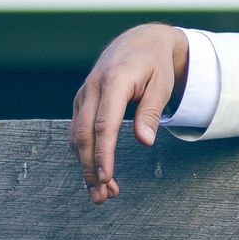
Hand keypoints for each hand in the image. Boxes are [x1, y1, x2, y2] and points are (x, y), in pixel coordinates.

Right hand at [69, 23, 187, 202]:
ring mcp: (83, 94)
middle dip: (90, 169)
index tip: (106, 178)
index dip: (103, 154)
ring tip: (101, 193)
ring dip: (86, 166)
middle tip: (102, 197)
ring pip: (76, 136)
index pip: (103, 124)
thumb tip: (145, 142)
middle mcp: (92, 88)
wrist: (139, 41)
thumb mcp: (162, 84)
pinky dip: (85, 154)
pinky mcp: (81, 102)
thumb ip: (152, 112)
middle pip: (83, 135)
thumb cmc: (154, 65)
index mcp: (114, 81)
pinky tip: (97, 173)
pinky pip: (78, 131)